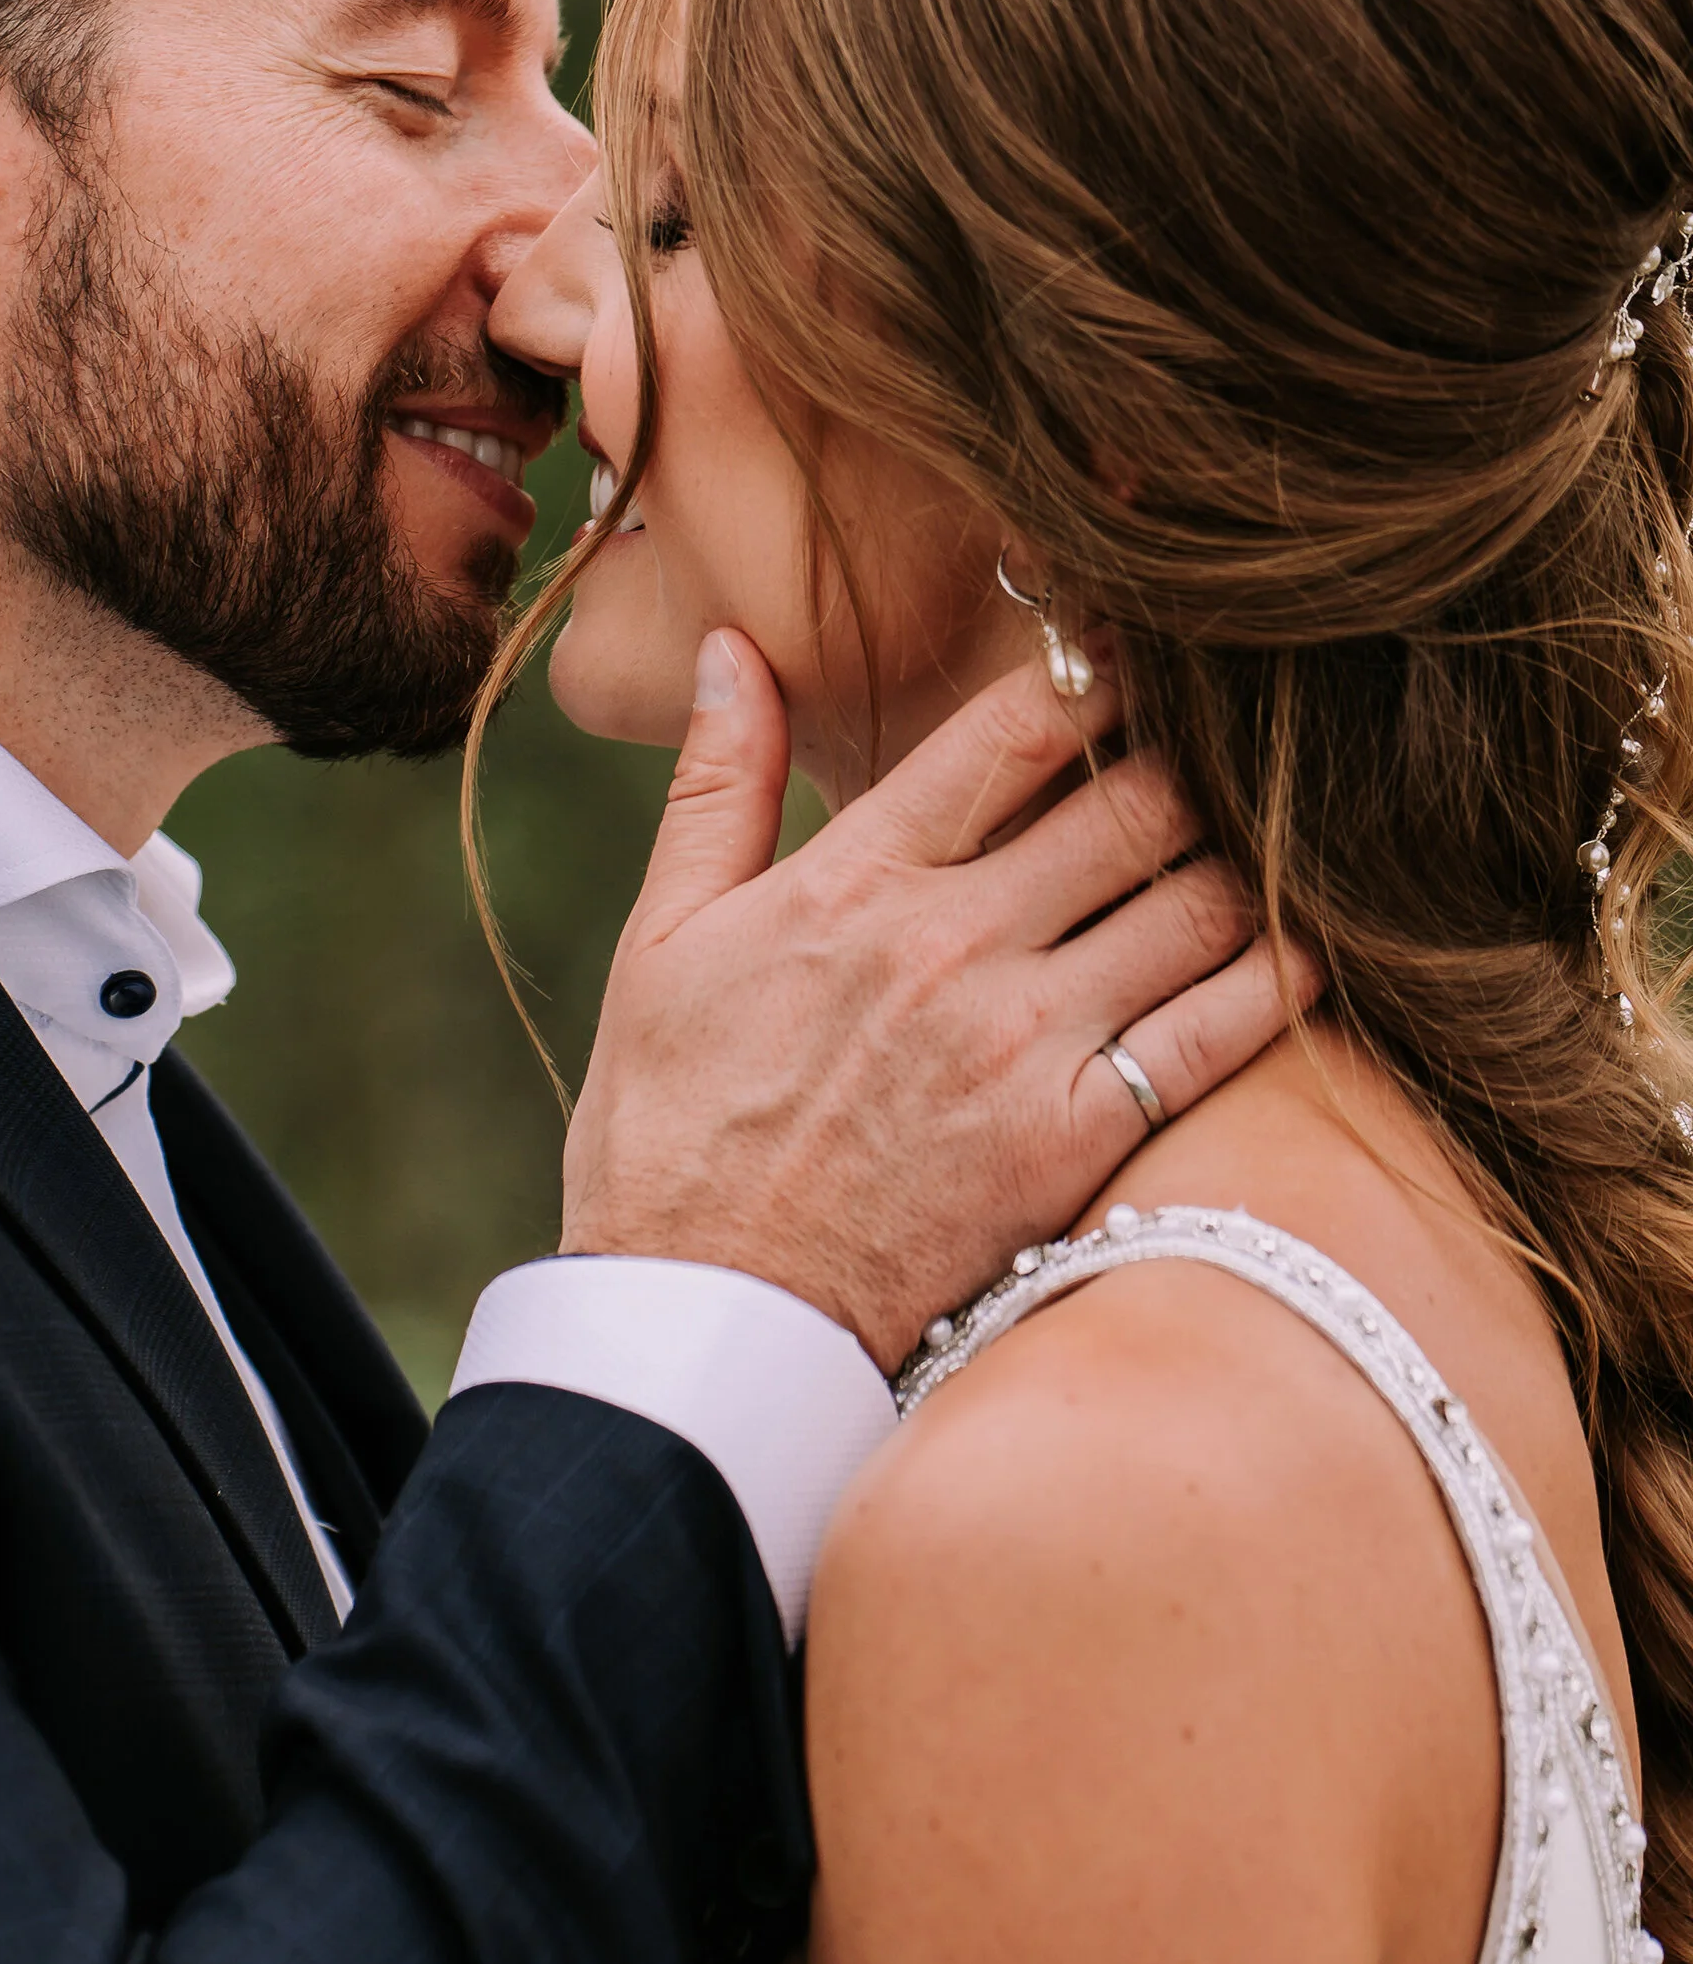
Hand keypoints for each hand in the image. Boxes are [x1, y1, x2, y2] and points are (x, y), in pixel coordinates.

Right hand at [563, 629, 1296, 1367]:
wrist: (703, 1316)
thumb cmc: (669, 1128)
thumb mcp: (660, 942)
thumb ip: (713, 786)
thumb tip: (733, 646)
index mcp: (855, 879)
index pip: (1019, 724)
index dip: (1100, 667)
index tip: (1136, 654)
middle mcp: (952, 944)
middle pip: (1135, 799)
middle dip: (1188, 759)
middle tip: (1220, 748)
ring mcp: (1021, 1044)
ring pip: (1196, 900)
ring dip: (1241, 858)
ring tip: (1258, 844)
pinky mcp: (1073, 1140)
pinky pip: (1220, 1030)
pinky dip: (1279, 976)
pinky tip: (1303, 947)